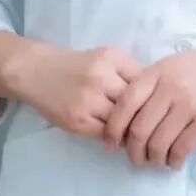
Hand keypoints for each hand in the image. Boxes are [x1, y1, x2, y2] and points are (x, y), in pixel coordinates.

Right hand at [20, 43, 146, 138]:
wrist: (36, 72)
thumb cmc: (77, 65)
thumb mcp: (105, 57)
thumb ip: (130, 71)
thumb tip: (157, 96)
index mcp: (111, 58)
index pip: (144, 81)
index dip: (154, 96)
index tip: (158, 106)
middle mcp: (100, 78)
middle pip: (135, 103)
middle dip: (146, 116)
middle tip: (153, 126)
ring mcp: (88, 101)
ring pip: (122, 121)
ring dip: (132, 130)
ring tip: (138, 135)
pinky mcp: (78, 121)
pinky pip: (106, 134)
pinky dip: (115, 138)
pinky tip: (119, 139)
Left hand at [102, 31, 195, 168]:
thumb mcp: (177, 65)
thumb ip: (154, 84)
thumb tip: (130, 116)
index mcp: (158, 72)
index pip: (125, 103)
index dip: (113, 128)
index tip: (111, 144)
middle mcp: (170, 87)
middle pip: (138, 129)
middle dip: (133, 151)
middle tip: (136, 160)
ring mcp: (189, 104)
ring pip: (158, 143)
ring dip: (153, 159)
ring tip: (157, 162)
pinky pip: (182, 148)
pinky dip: (174, 161)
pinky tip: (175, 162)